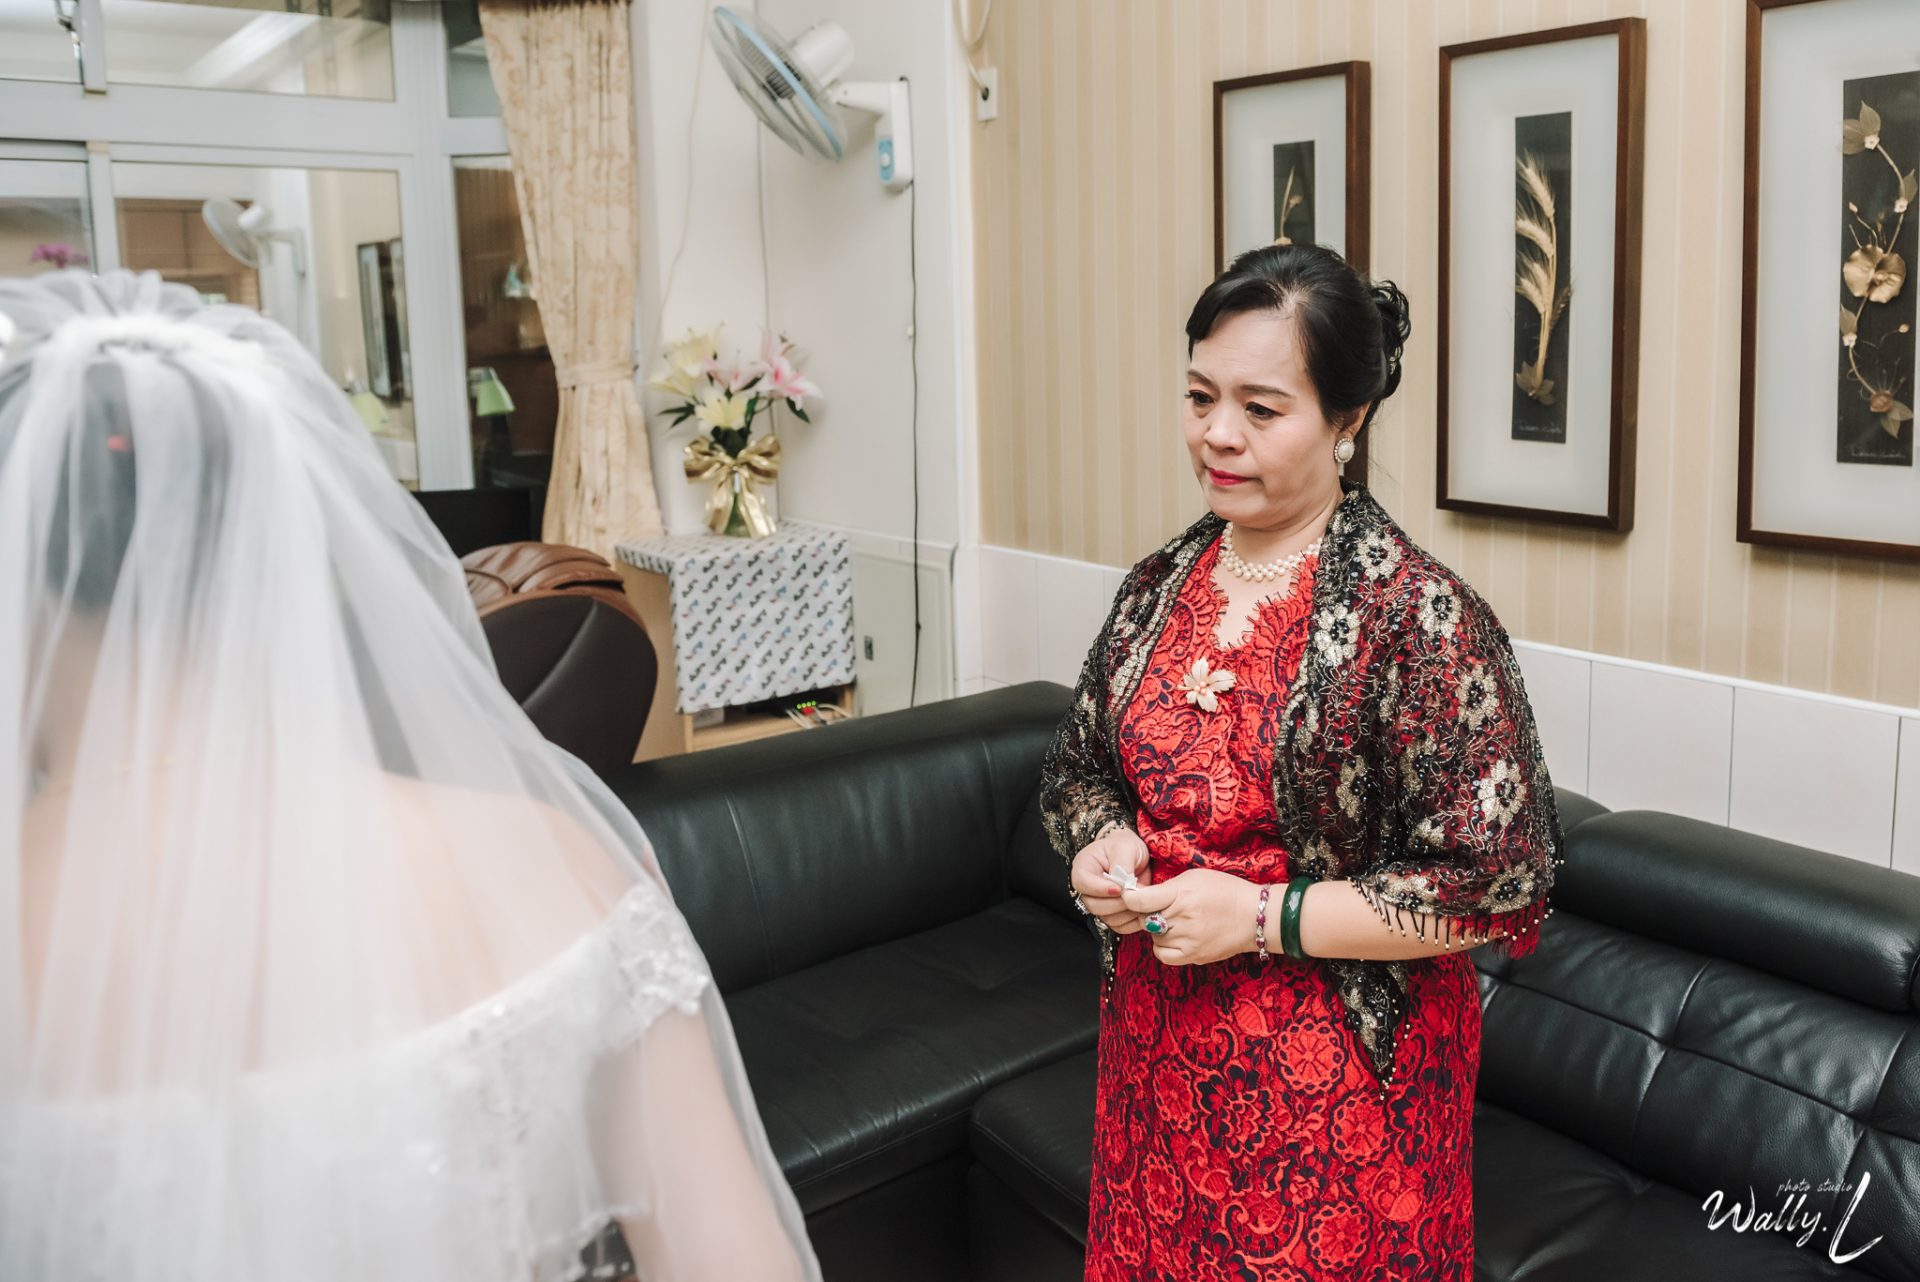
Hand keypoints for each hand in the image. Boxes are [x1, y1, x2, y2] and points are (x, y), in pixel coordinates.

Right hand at [1070, 824, 1152, 934]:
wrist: (1133, 855)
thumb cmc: (1126, 847)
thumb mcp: (1125, 847)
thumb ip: (1123, 865)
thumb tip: (1124, 884)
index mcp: (1083, 867)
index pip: (1083, 882)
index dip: (1100, 889)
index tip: (1119, 888)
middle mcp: (1087, 888)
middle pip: (1093, 905)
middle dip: (1117, 903)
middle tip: (1135, 895)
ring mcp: (1098, 903)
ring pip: (1106, 918)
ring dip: (1127, 913)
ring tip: (1143, 900)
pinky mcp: (1110, 915)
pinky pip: (1118, 926)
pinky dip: (1132, 921)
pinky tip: (1143, 909)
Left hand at [1120, 868, 1260, 965]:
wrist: (1253, 916)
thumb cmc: (1225, 891)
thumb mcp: (1195, 877)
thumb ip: (1167, 887)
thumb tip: (1140, 896)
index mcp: (1181, 893)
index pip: (1139, 901)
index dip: (1129, 898)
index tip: (1130, 896)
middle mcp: (1182, 917)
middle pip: (1144, 919)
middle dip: (1148, 913)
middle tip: (1161, 908)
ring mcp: (1187, 939)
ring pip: (1153, 936)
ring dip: (1157, 929)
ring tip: (1176, 921)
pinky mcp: (1193, 955)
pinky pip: (1162, 954)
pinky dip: (1163, 946)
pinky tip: (1174, 937)